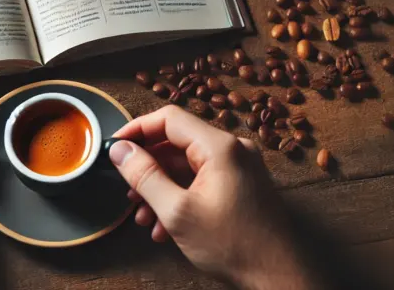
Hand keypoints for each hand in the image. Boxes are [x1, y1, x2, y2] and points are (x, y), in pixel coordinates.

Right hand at [109, 105, 317, 289]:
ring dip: (161, 188)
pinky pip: (202, 180)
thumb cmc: (234, 246)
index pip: (169, 119)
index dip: (137, 130)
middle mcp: (233, 150)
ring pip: (187, 166)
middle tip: (127, 190)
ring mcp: (240, 168)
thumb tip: (119, 150)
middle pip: (177, 143)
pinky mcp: (242, 186)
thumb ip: (144, 176)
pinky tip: (166, 226)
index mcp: (220, 147)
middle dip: (148, 168)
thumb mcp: (177, 211)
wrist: (278, 277)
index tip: (114, 146)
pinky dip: (180, 197)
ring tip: (144, 217)